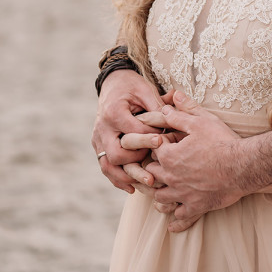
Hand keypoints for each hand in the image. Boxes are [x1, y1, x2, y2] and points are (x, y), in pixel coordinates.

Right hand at [91, 67, 164, 192]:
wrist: (112, 83)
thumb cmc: (132, 86)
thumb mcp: (145, 90)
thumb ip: (157, 106)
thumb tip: (173, 121)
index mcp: (114, 113)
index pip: (133, 133)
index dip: (151, 139)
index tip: (165, 142)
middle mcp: (102, 128)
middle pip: (116, 154)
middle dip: (137, 161)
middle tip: (156, 164)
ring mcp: (98, 139)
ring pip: (108, 165)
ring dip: (127, 177)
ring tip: (148, 184)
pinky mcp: (98, 146)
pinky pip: (105, 167)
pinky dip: (117, 179)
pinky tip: (133, 187)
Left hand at [142, 91, 249, 231]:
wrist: (243, 166)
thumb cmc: (222, 141)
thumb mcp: (201, 121)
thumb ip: (182, 113)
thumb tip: (169, 99)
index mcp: (169, 156)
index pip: (153, 151)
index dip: (157, 146)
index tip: (162, 144)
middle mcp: (171, 177)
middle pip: (152, 176)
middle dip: (153, 171)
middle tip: (156, 169)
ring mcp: (182, 194)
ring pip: (161, 198)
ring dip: (159, 196)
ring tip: (160, 195)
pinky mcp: (196, 207)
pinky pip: (180, 217)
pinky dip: (175, 221)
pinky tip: (172, 223)